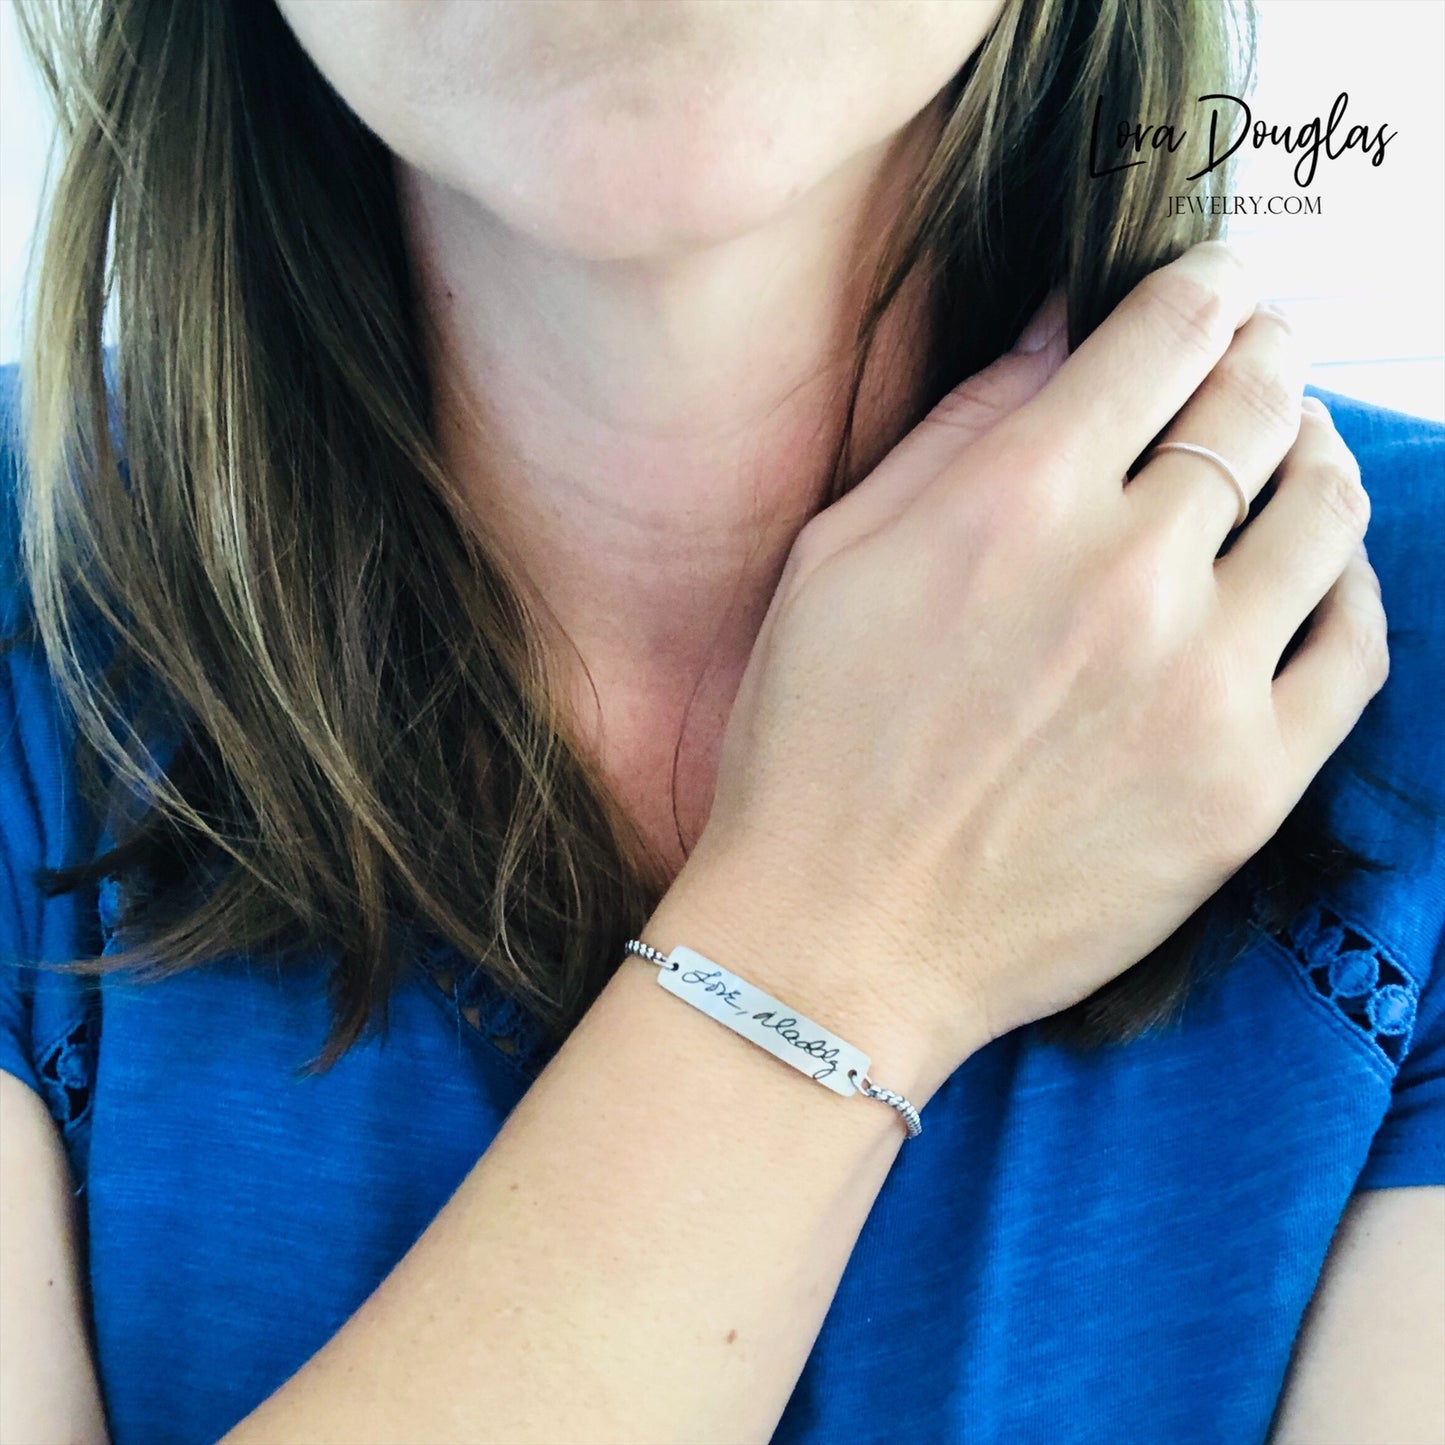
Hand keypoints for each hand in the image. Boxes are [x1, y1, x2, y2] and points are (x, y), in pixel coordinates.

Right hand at [669, 241, 1385, 1083]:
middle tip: (1259, 357)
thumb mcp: (838, 559)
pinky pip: (1353, 647)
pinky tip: (1312, 579)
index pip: (1169, 332)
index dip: (1209, 284)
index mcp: (1016, 502)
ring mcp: (1202, 684)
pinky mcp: (1247, 785)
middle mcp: (1126, 575)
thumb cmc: (813, 748)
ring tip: (1292, 459)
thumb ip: (958, 432)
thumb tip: (1063, 334)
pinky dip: (1347, 588)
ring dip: (1316, 458)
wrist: (839, 937)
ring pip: (1327, 511)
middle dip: (1267, 355)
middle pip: (1261, 404)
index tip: (1219, 286)